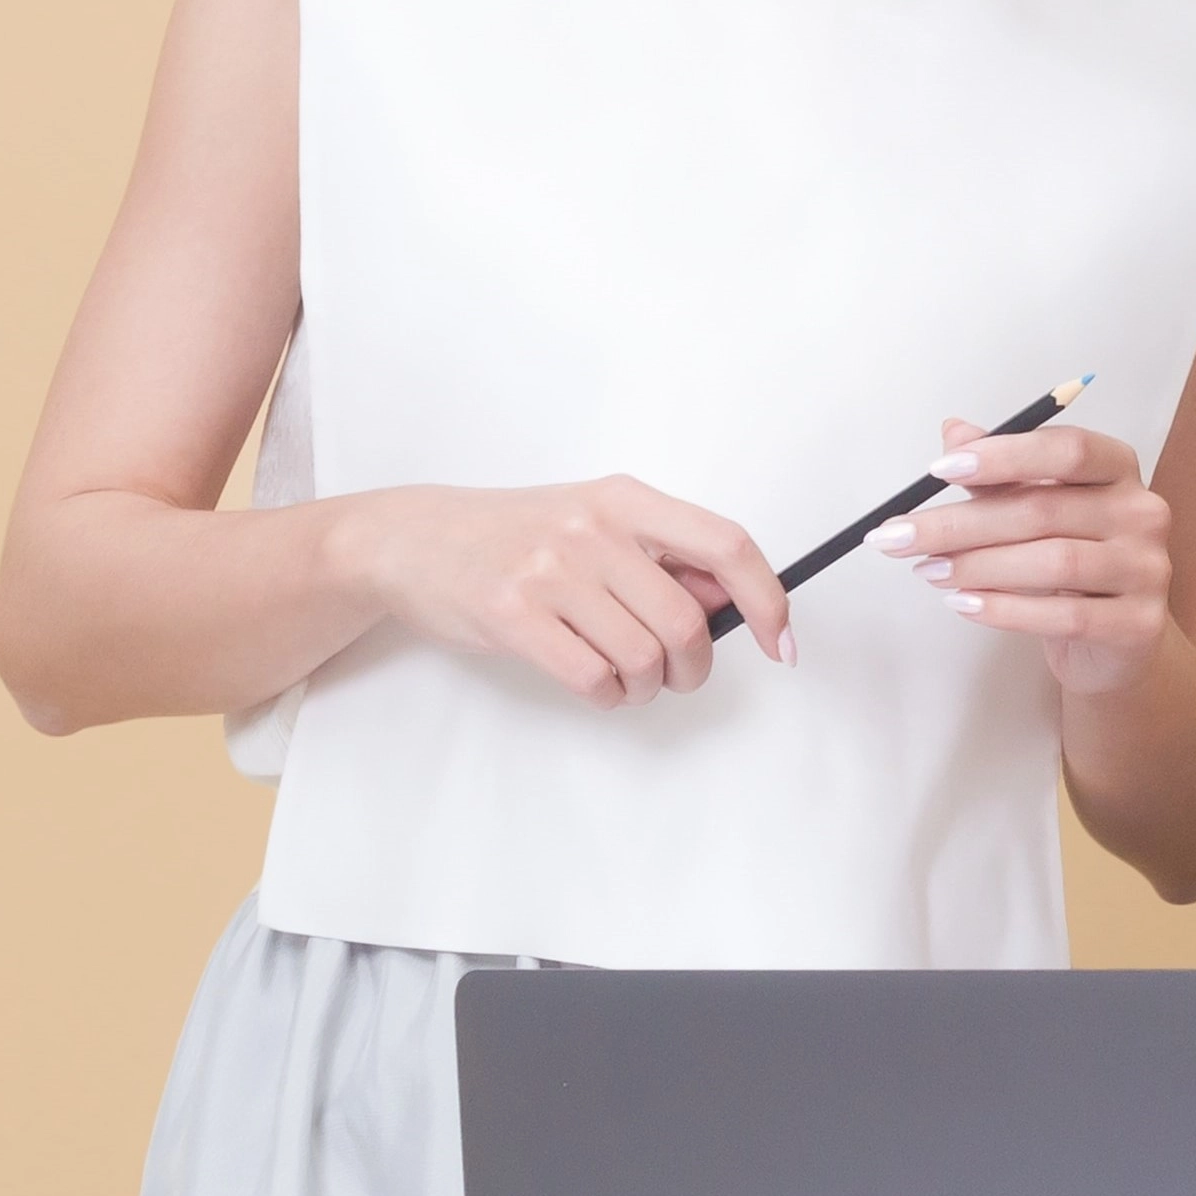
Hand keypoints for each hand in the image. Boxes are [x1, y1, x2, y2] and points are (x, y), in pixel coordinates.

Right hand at [342, 478, 792, 702]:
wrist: (411, 540)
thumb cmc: (517, 535)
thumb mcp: (594, 521)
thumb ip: (663, 557)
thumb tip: (734, 604)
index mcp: (626, 499)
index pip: (728, 545)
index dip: (769, 599)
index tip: (783, 643)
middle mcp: (593, 529)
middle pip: (688, 621)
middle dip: (694, 666)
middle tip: (676, 674)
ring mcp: (550, 571)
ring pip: (644, 657)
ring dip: (647, 686)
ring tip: (625, 677)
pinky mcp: (513, 615)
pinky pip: (594, 678)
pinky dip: (608, 696)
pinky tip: (595, 683)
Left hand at [876, 416, 1176, 696]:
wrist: (1117, 642)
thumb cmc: (1072, 568)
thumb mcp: (1035, 511)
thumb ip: (1000, 475)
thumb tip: (954, 431)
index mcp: (1117, 471)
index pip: (1068, 449)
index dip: (1003, 455)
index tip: (938, 470)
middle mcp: (1142, 512)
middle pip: (1045, 509)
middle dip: (961, 523)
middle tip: (899, 536)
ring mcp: (1147, 569)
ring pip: (1054, 562)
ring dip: (978, 566)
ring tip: (928, 571)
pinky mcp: (1139, 623)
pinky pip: (1064, 615)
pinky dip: (1006, 609)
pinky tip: (964, 603)